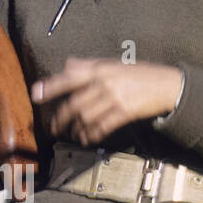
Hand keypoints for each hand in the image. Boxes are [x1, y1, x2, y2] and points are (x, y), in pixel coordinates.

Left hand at [31, 59, 182, 145]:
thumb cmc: (139, 74)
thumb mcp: (113, 64)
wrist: (167, 85)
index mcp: (99, 69)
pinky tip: (86, 138)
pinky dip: (91, 134)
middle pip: (74, 103)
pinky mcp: (124, 112)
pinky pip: (102, 126)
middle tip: (53, 127)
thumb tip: (67, 65)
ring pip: (86, 117)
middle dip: (61, 118)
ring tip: (71, 134)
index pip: (69, 77)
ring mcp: (115, 97)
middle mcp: (104, 82)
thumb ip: (89, 64)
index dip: (50, 86)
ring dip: (76, 129)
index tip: (35, 95)